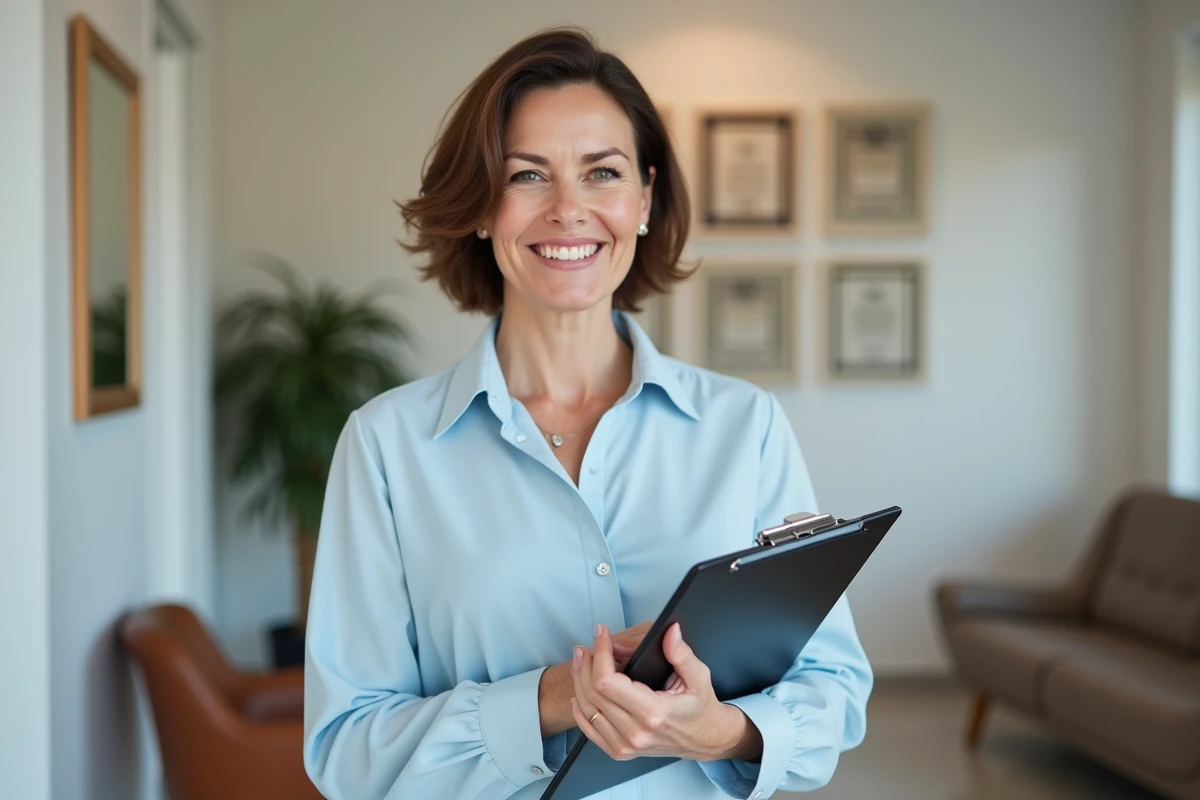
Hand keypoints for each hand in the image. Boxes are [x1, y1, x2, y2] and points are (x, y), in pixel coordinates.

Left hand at [569, 623, 759, 762]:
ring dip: (580, 680)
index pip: (608, 682)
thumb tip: (671, 631)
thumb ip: (682, 653)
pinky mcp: (619, 751)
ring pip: (587, 709)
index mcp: (653, 713)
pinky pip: (589, 729)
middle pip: (593, 693)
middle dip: (586, 663)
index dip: (599, 654)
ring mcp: (625, 745)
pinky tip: (579, 691)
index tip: (602, 635)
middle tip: (587, 645)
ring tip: (582, 660)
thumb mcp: (699, 676)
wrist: (704, 739)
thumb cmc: (700, 707)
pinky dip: (580, 708)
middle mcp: (636, 733)